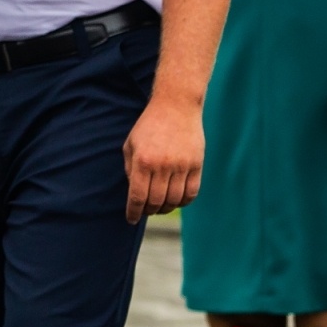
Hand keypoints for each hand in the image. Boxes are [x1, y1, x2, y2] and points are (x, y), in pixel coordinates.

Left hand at [122, 95, 203, 222]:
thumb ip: (129, 168)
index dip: (134, 211)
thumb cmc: (149, 125)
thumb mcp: (131, 143)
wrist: (175, 106)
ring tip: (160, 206)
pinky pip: (191, 193)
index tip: (131, 219)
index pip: (137, 196)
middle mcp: (162, 166)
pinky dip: (183, 201)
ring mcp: (181, 166)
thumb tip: (134, 193)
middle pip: (156, 202)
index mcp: (142, 161)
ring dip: (165, 208)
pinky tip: (176, 199)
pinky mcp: (196, 165)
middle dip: (149, 211)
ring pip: (174, 200)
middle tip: (146, 211)